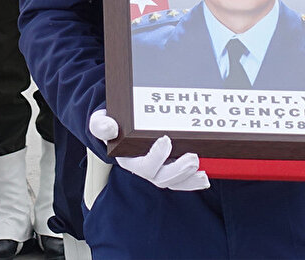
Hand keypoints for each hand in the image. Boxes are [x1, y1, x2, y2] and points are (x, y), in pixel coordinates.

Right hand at [89, 109, 208, 190]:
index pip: (144, 166)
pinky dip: (192, 181)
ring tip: (201, 171)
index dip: (156, 157)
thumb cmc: (110, 124)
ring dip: (189, 179)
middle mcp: (143, 169)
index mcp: (128, 160)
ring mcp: (157, 170)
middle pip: (162, 177)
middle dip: (179, 170)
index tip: (166, 139)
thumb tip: (109, 128)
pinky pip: (180, 181)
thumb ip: (101, 125)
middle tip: (193, 158)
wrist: (115, 127)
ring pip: (174, 182)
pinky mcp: (167, 168)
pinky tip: (204, 177)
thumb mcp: (100, 122)